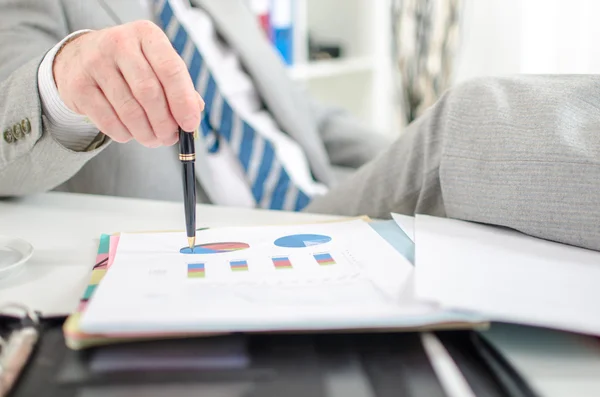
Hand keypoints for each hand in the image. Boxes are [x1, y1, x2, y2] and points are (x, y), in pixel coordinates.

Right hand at [52, 21, 203, 146]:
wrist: (80, 57)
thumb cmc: (130, 64)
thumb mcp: (156, 64)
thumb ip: (179, 85)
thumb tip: (195, 112)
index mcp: (146, 35)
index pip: (171, 69)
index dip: (183, 101)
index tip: (190, 125)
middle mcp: (119, 43)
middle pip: (149, 92)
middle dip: (164, 123)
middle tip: (170, 138)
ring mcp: (95, 63)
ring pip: (129, 110)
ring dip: (146, 133)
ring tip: (153, 139)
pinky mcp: (79, 86)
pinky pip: (108, 121)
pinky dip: (125, 134)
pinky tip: (131, 133)